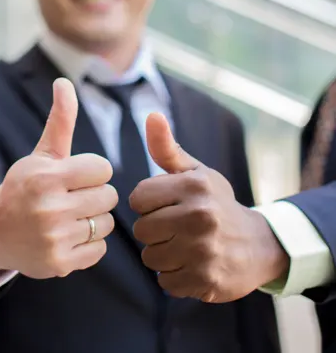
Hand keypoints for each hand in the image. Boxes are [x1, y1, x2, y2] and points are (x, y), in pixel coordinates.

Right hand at [0, 78, 117, 277]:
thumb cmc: (22, 187)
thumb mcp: (40, 154)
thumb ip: (60, 120)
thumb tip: (64, 81)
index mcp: (47, 177)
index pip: (103, 168)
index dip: (92, 170)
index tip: (76, 175)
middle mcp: (51, 208)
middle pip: (109, 195)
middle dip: (95, 193)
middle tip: (74, 196)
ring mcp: (55, 238)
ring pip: (107, 222)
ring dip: (94, 218)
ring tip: (72, 215)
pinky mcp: (59, 264)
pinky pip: (99, 249)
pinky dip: (90, 242)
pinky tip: (69, 235)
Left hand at [129, 113, 288, 302]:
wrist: (259, 244)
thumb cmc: (215, 203)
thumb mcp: (195, 172)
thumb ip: (167, 147)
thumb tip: (152, 115)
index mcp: (194, 186)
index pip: (138, 198)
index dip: (148, 203)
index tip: (166, 204)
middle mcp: (200, 216)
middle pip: (142, 229)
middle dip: (154, 230)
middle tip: (176, 227)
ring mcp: (204, 250)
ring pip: (150, 258)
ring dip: (163, 255)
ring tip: (185, 246)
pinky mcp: (207, 280)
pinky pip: (165, 282)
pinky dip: (174, 277)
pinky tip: (193, 264)